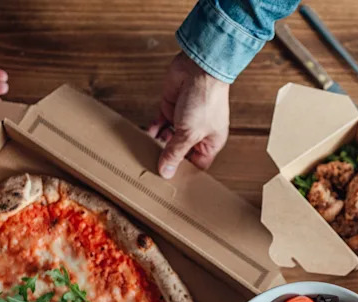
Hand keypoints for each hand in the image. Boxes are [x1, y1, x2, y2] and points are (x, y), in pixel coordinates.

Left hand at [148, 53, 229, 177]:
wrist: (198, 69)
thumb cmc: (205, 100)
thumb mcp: (189, 133)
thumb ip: (175, 152)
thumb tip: (166, 171)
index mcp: (210, 142)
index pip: (197, 164)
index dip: (184, 170)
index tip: (169, 177)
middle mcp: (198, 133)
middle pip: (180, 152)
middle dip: (168, 157)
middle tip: (153, 166)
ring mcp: (183, 120)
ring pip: (168, 138)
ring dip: (158, 143)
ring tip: (147, 151)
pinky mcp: (171, 108)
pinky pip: (160, 123)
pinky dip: (153, 129)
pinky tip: (146, 134)